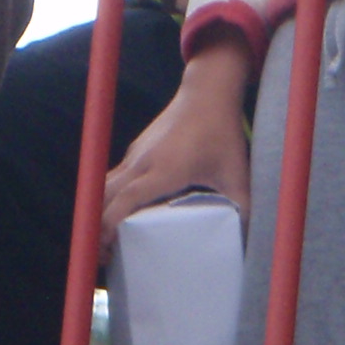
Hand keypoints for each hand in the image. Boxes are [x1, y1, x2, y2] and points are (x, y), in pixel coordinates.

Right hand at [100, 32, 252, 254]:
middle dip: (98, 227)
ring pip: (104, 186)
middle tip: (106, 254)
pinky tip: (123, 211)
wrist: (208, 90)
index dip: (110, 227)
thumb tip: (246, 236)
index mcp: (164, 171)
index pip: (124, 202)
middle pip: (104, 198)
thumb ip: (242, 204)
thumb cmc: (221, 131)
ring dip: (99, 211)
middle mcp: (143, 163)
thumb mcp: (236, 171)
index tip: (108, 249)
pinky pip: (114, 176)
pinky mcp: (137, 148)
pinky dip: (109, 196)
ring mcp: (137, 154)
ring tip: (108, 238)